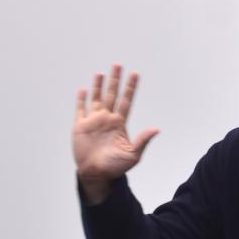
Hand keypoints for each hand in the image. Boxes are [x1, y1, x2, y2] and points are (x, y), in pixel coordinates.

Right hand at [73, 64, 159, 201]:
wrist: (97, 174)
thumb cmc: (116, 167)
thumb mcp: (133, 154)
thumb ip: (143, 140)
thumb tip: (157, 129)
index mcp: (120, 124)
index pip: (126, 101)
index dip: (130, 88)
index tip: (135, 74)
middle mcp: (107, 119)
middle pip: (112, 95)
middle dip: (115, 80)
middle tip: (118, 65)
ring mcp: (94, 121)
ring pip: (97, 98)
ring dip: (99, 86)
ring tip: (101, 73)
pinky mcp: (80, 126)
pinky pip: (80, 109)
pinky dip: (81, 99)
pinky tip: (83, 89)